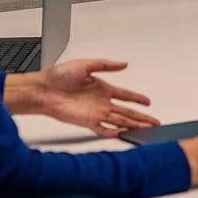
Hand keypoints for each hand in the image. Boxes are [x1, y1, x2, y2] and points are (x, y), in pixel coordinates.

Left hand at [32, 58, 159, 137]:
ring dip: (133, 125)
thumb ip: (106, 65)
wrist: (43, 90)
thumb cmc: (58, 76)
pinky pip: (104, 129)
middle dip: (141, 117)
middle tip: (154, 122)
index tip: (148, 102)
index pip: (125, 95)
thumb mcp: (85, 64)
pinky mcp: (87, 122)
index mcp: (102, 88)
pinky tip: (124, 133)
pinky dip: (114, 132)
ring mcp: (95, 113)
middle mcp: (101, 102)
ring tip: (146, 128)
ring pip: (120, 121)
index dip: (138, 98)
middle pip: (127, 111)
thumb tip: (124, 64)